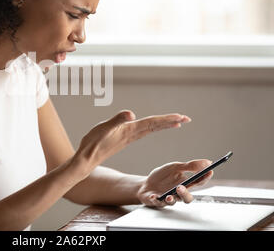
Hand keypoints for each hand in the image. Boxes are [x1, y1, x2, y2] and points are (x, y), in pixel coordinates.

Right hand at [73, 110, 190, 176]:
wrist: (86, 159)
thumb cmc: (93, 144)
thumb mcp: (103, 128)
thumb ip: (117, 120)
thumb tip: (132, 114)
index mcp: (130, 131)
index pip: (152, 123)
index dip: (167, 119)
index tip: (182, 117)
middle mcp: (132, 134)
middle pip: (155, 126)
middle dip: (171, 121)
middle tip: (187, 118)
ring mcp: (129, 136)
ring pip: (151, 128)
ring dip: (164, 124)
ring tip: (177, 122)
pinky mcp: (124, 138)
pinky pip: (143, 130)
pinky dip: (152, 127)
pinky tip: (153, 126)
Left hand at [137, 159, 213, 206]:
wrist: (145, 184)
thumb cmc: (162, 176)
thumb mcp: (175, 167)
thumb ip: (189, 166)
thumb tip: (207, 161)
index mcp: (185, 184)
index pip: (198, 183)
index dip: (205, 178)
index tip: (209, 171)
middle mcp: (178, 193)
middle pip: (187, 198)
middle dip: (185, 194)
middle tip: (181, 187)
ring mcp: (168, 198)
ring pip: (173, 202)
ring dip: (171, 199)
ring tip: (168, 196)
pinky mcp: (157, 201)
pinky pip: (157, 202)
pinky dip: (155, 199)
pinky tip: (153, 196)